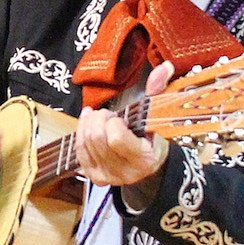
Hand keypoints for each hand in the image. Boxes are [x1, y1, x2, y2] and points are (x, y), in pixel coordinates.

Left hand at [75, 62, 172, 198]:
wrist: (148, 168)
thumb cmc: (151, 139)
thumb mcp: (157, 118)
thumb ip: (158, 92)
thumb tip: (164, 66)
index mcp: (144, 159)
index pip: (116, 139)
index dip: (114, 122)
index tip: (120, 117)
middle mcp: (125, 172)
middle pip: (97, 138)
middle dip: (99, 119)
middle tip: (108, 114)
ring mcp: (108, 177)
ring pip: (85, 142)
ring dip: (89, 124)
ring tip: (100, 118)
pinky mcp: (94, 177)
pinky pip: (79, 150)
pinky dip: (81, 131)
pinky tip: (88, 121)